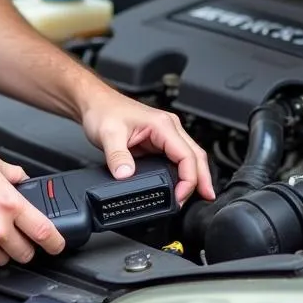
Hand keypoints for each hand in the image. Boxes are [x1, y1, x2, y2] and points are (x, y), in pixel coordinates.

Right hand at [0, 153, 65, 266]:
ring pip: (2, 261)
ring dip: (0, 251)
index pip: (44, 232)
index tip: (58, 246)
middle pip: (25, 254)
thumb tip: (23, 179)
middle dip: (24, 247)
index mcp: (10, 205)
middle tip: (16, 237)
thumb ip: (13, 174)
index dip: (56, 243)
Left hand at [80, 90, 215, 205]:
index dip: (188, 180)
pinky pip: (178, 158)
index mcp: (163, 125)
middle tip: (206, 198)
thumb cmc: (105, 112)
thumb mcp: (108, 135)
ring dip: (196, 176)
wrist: (96, 104)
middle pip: (196, 156)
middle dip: (203, 179)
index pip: (187, 155)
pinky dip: (185, 172)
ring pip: (190, 157)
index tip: (179, 197)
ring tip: (199, 196)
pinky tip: (184, 184)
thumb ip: (117, 157)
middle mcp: (169, 128)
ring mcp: (166, 135)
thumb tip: (126, 175)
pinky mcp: (159, 142)